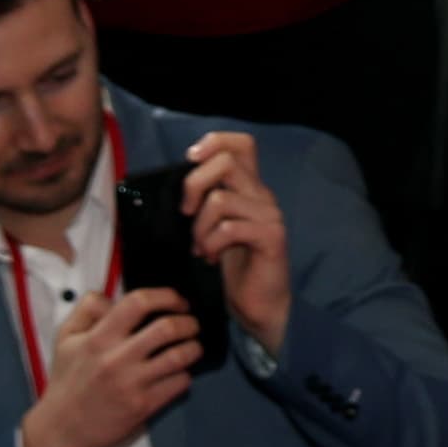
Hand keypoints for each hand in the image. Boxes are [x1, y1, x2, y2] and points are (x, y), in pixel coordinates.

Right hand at [17, 283, 201, 446]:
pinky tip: (178, 373)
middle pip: (168, 328)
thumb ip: (87, 310)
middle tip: (191, 325)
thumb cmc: (67, 381)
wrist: (60, 429)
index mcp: (97, 338)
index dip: (166, 296)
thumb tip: (113, 296)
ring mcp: (131, 383)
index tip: (177, 301)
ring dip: (194, 348)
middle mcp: (115, 359)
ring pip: (180, 356)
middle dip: (189, 322)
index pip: (138, 302)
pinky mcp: (143, 406)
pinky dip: (185, 375)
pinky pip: (180, 383)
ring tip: (192, 347)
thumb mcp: (65, 339)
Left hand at [179, 129, 292, 348]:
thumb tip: (176, 185)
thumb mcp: (213, 226)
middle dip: (193, 185)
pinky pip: (229, 228)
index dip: (214, 142)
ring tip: (200, 247)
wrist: (260, 304)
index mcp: (249, 188)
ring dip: (199, 227)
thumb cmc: (234, 267)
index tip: (191, 161)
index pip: (242, 143)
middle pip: (225, 162)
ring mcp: (269, 215)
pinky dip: (211, 244)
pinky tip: (211, 258)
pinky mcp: (271, 237)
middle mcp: (263, 196)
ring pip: (220, 199)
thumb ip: (205, 201)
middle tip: (186, 213)